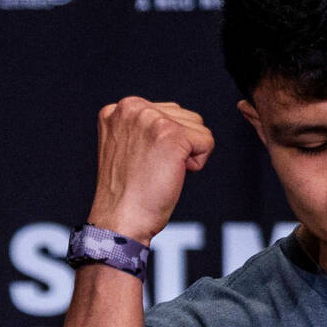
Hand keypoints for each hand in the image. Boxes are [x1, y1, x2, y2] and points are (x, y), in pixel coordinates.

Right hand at [88, 98, 214, 244]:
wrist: (121, 219)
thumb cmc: (128, 192)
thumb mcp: (128, 146)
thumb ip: (146, 126)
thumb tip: (179, 120)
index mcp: (119, 109)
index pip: (168, 113)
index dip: (167, 143)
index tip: (144, 162)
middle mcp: (132, 107)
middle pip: (186, 118)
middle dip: (180, 146)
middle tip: (152, 169)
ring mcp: (151, 119)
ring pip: (199, 128)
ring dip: (188, 154)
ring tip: (159, 170)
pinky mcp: (171, 134)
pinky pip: (207, 143)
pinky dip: (197, 165)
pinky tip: (170, 175)